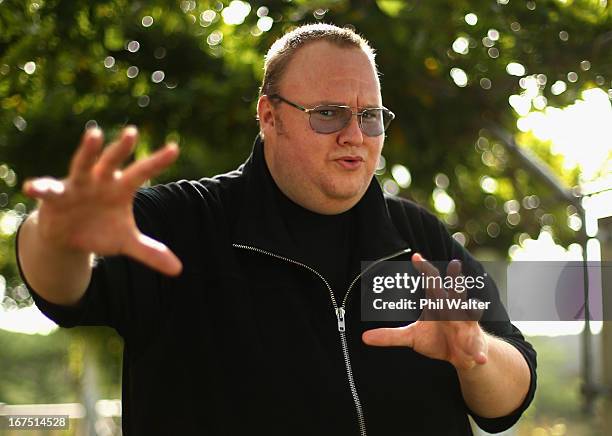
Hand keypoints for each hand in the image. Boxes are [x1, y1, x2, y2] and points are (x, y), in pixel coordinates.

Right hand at [23, 126, 181, 275]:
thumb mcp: (125, 243)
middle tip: (132, 133)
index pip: (142, 172)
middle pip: (113, 161)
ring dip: (87, 151)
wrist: (69, 236)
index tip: (175, 149)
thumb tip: (178, 270)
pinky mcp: (56, 196)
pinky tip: (32, 187)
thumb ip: (150, 252)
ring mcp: (78, 185)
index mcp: (120, 188)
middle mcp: (100, 180)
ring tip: (93, 134)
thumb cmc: (102, 231)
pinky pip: (48, 189)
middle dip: (121, 147)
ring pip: (83, 164)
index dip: (157, 161)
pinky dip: (41, 187)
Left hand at [362, 253, 487, 369]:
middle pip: (455, 291)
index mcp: (438, 304)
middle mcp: (454, 310)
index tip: (416, 256)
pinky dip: (479, 354)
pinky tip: (480, 359)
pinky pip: (478, 349)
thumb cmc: (437, 339)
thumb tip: (364, 338)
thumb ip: (390, 336)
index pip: (431, 282)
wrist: (462, 355)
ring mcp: (467, 326)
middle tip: (455, 264)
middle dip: (455, 280)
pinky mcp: (475, 345)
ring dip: (472, 310)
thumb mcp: (412, 337)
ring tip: (473, 308)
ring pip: (471, 313)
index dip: (424, 269)